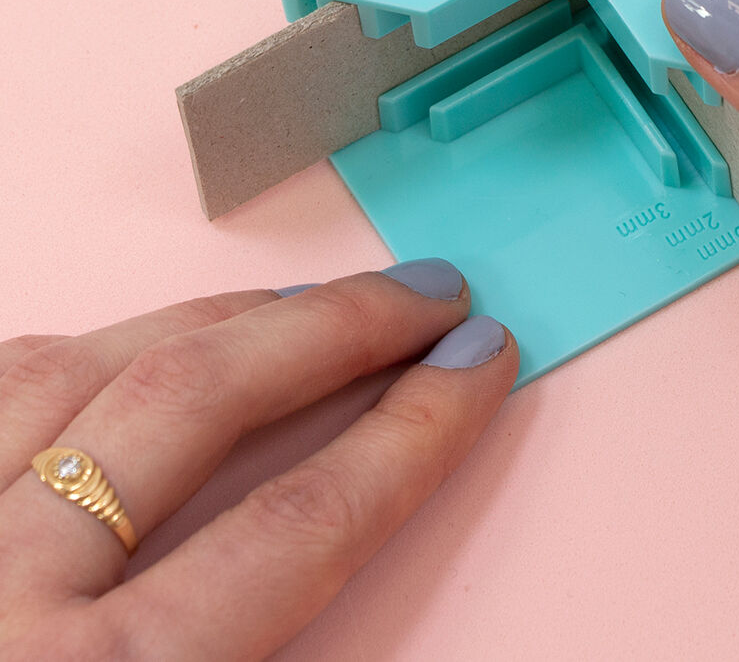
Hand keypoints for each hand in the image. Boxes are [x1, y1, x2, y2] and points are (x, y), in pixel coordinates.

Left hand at [0, 262, 516, 657]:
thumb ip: (250, 655)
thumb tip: (336, 534)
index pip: (300, 522)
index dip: (412, 429)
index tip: (480, 364)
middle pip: (198, 402)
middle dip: (339, 329)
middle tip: (428, 290)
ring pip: (83, 367)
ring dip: (221, 321)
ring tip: (309, 301)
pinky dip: (84, 351)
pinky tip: (139, 344)